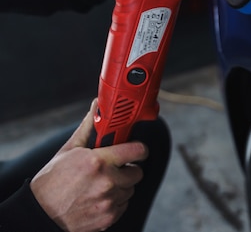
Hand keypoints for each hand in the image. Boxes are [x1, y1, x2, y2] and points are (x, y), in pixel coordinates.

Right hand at [30, 100, 148, 231]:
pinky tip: (98, 198)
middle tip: (113, 169)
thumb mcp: (68, 150)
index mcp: (98, 161)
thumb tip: (97, 106)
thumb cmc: (51, 181)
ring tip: (100, 185)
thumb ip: (89, 127)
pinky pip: (123, 206)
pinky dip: (115, 202)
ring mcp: (108, 201)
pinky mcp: (108, 218)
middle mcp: (106, 182)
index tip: (137, 150)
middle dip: (127, 170)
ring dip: (120, 187)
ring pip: (130, 190)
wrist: (39, 214)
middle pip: (137, 173)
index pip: (137, 151)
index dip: (139, 150)